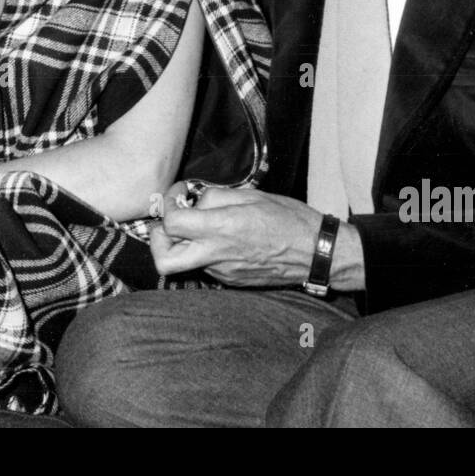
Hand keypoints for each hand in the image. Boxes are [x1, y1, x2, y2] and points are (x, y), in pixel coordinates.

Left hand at [150, 183, 323, 286]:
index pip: (172, 223)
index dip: (169, 205)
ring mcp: (223, 272)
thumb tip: (196, 201)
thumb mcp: (252, 195)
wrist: (316, 253)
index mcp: (222, 228)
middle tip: (170, 224)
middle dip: (158, 241)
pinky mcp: (231, 281)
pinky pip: (206, 266)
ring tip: (201, 227)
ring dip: (185, 244)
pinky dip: (205, 252)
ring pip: (185, 262)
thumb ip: (217, 196)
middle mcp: (217, 254)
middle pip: (165, 260)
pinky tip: (223, 239)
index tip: (180, 194)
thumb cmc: (289, 219)